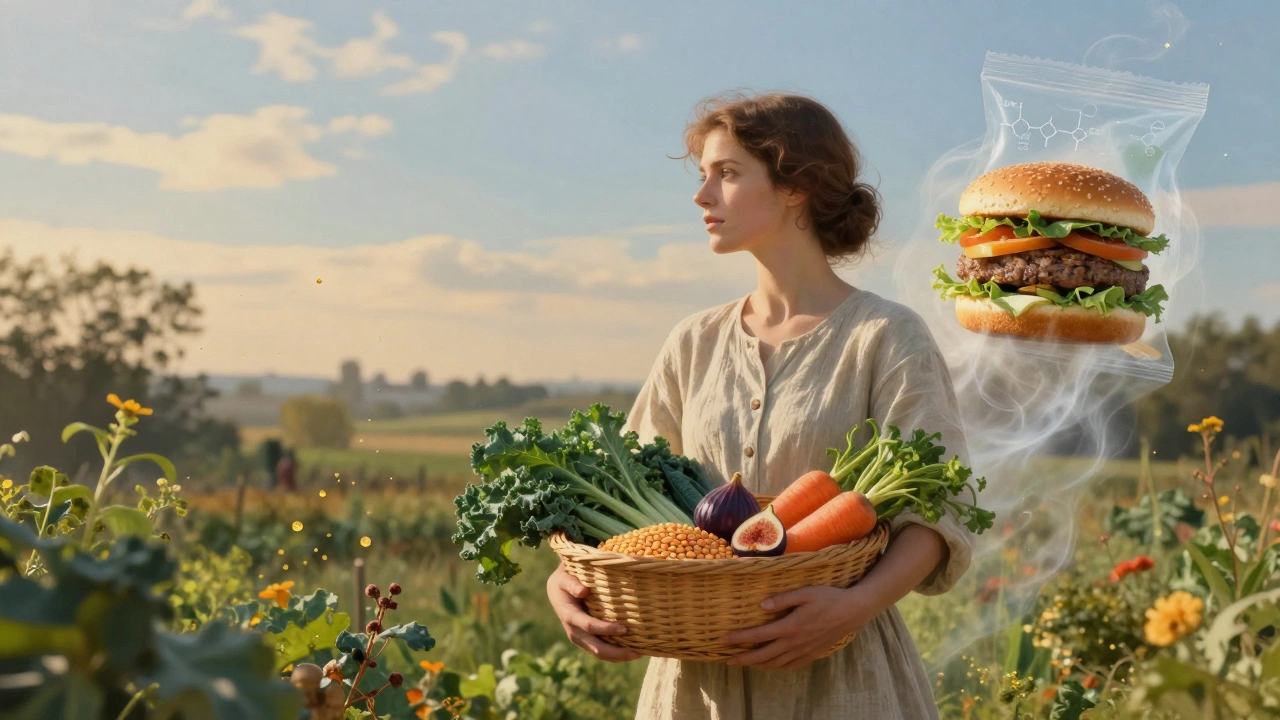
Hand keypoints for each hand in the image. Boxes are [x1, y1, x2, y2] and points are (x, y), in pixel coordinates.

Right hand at [546, 563, 640, 662]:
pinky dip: (616, 655)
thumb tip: (583, 591)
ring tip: (639, 653)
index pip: (590, 626)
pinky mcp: (586, 642)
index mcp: (570, 616)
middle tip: (639, 651)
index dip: (607, 629)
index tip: (625, 628)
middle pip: (597, 648)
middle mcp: (574, 632)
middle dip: (618, 652)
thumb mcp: (564, 578)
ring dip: (619, 657)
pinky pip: (601, 652)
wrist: (557, 591)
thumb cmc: (564, 580)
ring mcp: (580, 639)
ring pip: (600, 654)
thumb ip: (572, 583)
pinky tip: (632, 651)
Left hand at [719, 586, 873, 669]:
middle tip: (728, 661)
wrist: (852, 612)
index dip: (739, 638)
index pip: (758, 635)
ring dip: (758, 665)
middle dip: (743, 659)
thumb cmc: (828, 598)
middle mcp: (794, 642)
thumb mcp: (805, 593)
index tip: (723, 640)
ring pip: (775, 663)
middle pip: (763, 655)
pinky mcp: (811, 654)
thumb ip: (782, 599)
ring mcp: (803, 650)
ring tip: (745, 663)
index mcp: (789, 626)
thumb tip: (761, 605)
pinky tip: (770, 665)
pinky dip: (776, 667)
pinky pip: (790, 665)